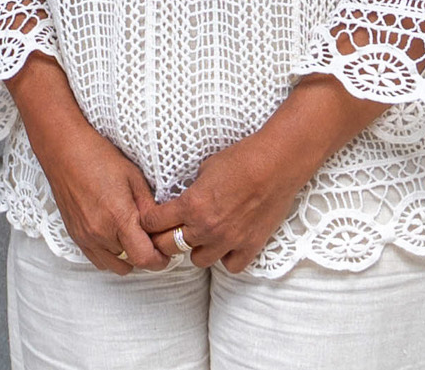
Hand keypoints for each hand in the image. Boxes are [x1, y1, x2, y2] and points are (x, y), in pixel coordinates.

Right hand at [29, 119, 172, 275]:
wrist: (63, 150)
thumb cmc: (98, 157)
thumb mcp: (134, 178)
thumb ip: (150, 209)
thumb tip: (163, 228)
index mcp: (118, 217)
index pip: (144, 258)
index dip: (160, 259)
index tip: (165, 251)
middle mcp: (100, 233)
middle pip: (132, 263)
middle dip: (146, 254)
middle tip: (151, 237)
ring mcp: (85, 237)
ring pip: (115, 265)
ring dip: (128, 256)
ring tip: (132, 235)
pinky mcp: (76, 236)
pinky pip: (99, 260)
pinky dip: (111, 255)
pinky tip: (115, 235)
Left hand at [139, 133, 306, 273]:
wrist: (276, 164)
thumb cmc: (242, 159)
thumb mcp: (206, 168)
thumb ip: (193, 190)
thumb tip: (186, 198)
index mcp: (192, 205)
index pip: (154, 223)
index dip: (148, 221)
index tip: (150, 220)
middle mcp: (206, 227)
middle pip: (169, 247)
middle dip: (164, 239)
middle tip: (169, 232)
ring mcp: (229, 240)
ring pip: (198, 260)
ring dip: (196, 249)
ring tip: (202, 237)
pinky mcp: (250, 246)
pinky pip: (230, 266)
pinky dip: (226, 258)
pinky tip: (227, 245)